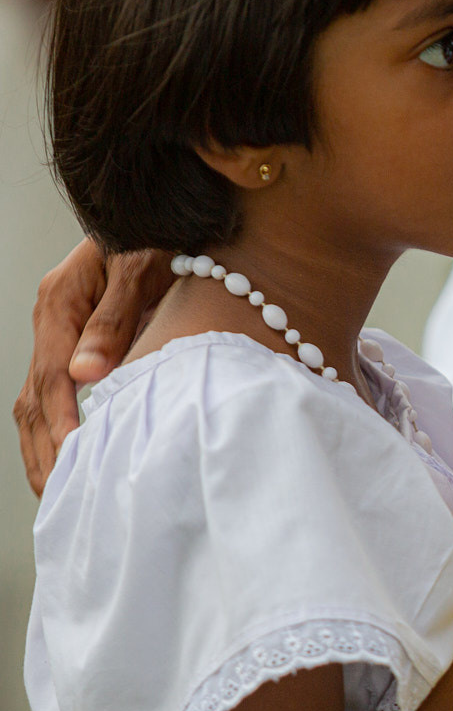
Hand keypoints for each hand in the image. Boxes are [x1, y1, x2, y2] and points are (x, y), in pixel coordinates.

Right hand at [14, 240, 172, 493]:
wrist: (162, 214)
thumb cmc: (157, 234)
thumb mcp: (141, 268)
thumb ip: (115, 318)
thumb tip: (86, 374)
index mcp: (60, 302)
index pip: (52, 375)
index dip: (61, 420)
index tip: (73, 458)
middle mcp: (52, 320)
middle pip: (33, 396)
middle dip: (44, 448)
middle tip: (58, 495)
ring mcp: (58, 332)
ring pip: (35, 400)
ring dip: (43, 447)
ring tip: (56, 492)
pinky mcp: (75, 341)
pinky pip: (53, 394)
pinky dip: (55, 430)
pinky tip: (69, 460)